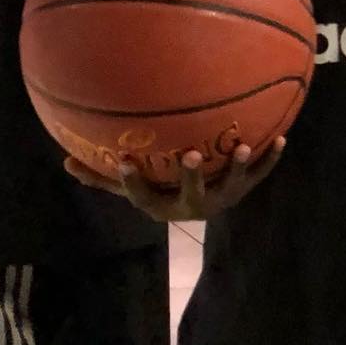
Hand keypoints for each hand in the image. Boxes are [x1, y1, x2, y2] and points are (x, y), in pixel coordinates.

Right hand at [65, 140, 285, 223]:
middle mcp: (194, 206)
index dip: (133, 182)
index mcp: (163, 207)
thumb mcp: (132, 189)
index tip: (124, 160)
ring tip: (244, 146)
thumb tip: (65, 162)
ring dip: (238, 166)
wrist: (203, 207)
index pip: (144, 198)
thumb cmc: (161, 191)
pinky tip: (280, 137)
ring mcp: (221, 199)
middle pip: (192, 194)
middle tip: (192, 154)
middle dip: (192, 176)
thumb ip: (103, 178)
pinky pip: (259, 176)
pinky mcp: (243, 190)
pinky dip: (269, 159)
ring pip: (231, 185)